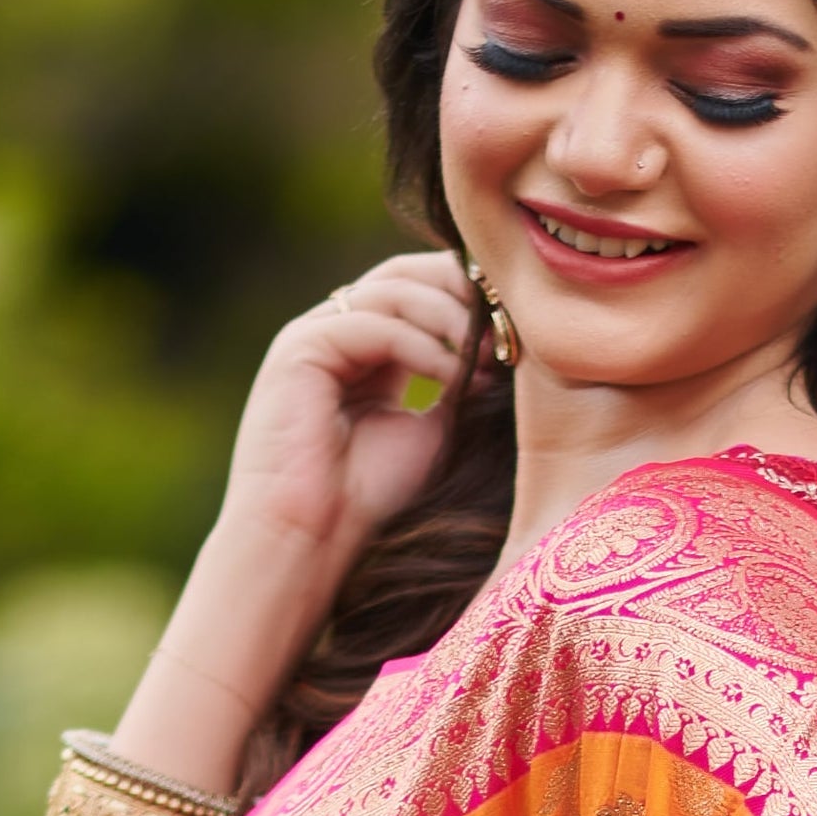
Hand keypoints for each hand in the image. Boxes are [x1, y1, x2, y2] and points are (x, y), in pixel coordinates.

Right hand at [206, 249, 487, 618]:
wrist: (308, 543)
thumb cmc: (366, 502)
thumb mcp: (434, 432)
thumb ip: (460, 383)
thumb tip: (510, 347)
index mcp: (366, 349)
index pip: (420, 288)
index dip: (469, 295)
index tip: (518, 327)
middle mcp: (336, 332)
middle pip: (404, 273)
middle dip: (460, 290)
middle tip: (507, 322)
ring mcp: (313, 335)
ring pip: (390, 290)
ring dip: (449, 317)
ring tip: (488, 355)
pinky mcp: (298, 349)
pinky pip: (370, 323)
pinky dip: (419, 345)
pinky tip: (455, 375)